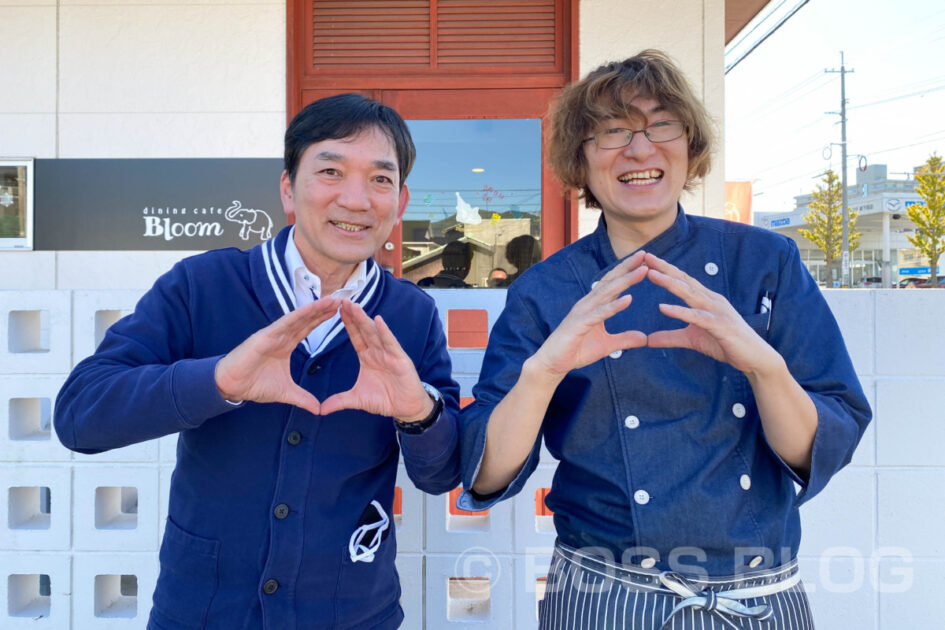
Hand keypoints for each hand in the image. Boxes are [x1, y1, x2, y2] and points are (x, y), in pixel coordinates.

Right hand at [214, 298, 340, 414]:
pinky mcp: (264, 336)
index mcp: (285, 345)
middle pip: (305, 320)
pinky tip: (312, 308)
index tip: (338, 312)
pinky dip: (299, 315)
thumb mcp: (286, 393)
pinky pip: (285, 323)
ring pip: (297, 318)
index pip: (307, 329)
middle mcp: (280, 336)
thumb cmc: (254, 385)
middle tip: (340, 299)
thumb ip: (303, 399)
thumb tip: (318, 409)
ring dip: (314, 308)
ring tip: (331, 300)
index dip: (321, 320)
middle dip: (322, 310)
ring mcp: (272, 334)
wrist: (231, 386)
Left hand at [320, 300, 432, 421]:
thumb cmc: (385, 399)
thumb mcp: (358, 399)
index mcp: (368, 356)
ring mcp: (390, 353)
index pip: (356, 336)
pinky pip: (391, 343)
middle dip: (353, 315)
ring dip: (365, 319)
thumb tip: (320, 410)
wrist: (406, 408)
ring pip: (375, 333)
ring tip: (355, 306)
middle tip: (342, 300)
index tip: (336, 310)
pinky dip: (385, 332)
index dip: (347, 324)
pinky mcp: (400, 359)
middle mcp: (378, 351)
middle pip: (364, 330)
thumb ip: (339, 401)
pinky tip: (378, 321)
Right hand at [530, 251, 648, 378]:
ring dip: (625, 280)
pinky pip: (599, 313)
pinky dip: (614, 306)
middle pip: (610, 281)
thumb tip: (644, 338)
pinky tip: (629, 299)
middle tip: (645, 254)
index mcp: (593, 305)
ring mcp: (582, 312)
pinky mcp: (579, 324)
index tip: (644, 261)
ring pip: (606, 293)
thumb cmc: (576, 351)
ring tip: (642, 271)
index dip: (627, 271)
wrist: (553, 363)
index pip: (612, 284)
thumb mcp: (607, 346)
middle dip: (628, 267)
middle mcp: (587, 304)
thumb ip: (625, 340)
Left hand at [644, 253, 780, 374]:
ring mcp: (717, 311)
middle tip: (645, 256)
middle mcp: (711, 300)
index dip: (665, 270)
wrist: (754, 358)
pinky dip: (680, 312)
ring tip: (651, 274)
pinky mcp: (720, 326)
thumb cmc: (726, 344)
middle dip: (664, 268)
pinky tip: (663, 308)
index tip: (646, 260)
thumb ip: (670, 337)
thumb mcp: (692, 340)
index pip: (682, 281)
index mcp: (705, 300)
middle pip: (684, 281)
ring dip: (670, 283)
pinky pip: (697, 317)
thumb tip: (648, 340)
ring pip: (690, 294)